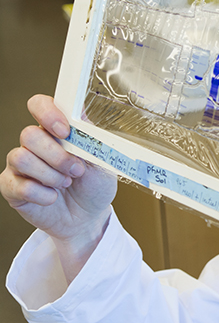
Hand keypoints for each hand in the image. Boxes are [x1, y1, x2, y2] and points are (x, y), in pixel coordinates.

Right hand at [1, 95, 116, 279]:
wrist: (89, 217)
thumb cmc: (94, 185)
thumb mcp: (102, 162)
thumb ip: (91, 142)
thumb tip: (82, 126)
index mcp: (57, 131)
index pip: (39, 105)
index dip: (47, 113)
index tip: (65, 131)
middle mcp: (35, 144)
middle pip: (29, 135)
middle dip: (57, 156)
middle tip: (76, 171)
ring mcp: (20, 166)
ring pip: (20, 158)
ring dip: (50, 175)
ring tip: (65, 184)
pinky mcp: (12, 188)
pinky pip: (19, 185)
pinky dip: (43, 195)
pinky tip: (53, 198)